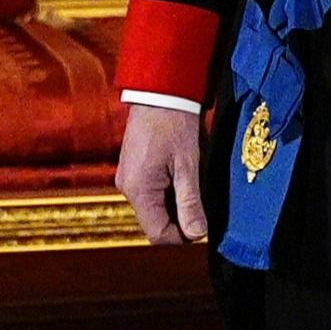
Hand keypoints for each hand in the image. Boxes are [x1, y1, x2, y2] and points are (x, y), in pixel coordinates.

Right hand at [114, 104, 206, 243]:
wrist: (160, 92)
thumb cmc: (175, 124)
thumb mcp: (189, 164)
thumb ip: (190, 201)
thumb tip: (197, 233)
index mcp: (138, 190)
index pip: (157, 233)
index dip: (181, 237)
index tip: (202, 229)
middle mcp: (127, 188)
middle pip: (154, 222)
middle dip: (179, 221)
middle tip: (203, 207)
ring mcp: (128, 178)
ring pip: (153, 208)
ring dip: (175, 206)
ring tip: (195, 187)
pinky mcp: (132, 169)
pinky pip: (150, 193)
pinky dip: (167, 193)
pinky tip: (183, 179)